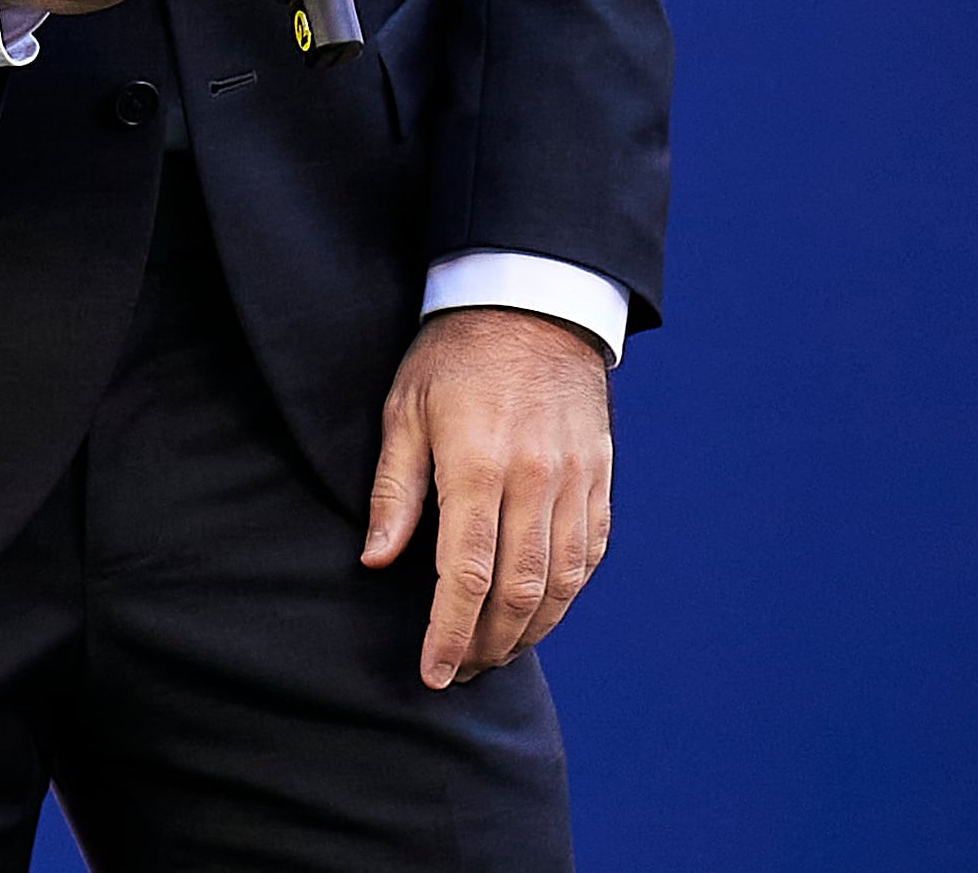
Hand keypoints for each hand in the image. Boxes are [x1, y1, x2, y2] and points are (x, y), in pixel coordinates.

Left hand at [364, 306, 614, 687]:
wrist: (532, 305)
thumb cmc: (452, 357)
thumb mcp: (404, 410)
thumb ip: (394, 491)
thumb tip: (377, 562)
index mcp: (478, 465)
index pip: (465, 574)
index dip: (450, 633)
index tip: (434, 672)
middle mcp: (536, 481)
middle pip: (518, 591)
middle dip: (489, 644)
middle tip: (462, 672)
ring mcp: (576, 482)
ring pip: (561, 583)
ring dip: (529, 630)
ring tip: (496, 652)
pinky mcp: (599, 479)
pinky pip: (589, 554)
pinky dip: (566, 593)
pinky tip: (539, 610)